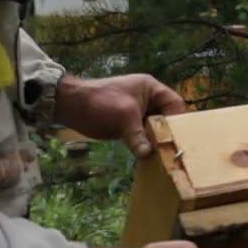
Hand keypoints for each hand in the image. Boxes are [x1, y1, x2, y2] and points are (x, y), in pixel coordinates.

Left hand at [53, 74, 186, 157]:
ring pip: (156, 129)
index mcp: (151, 89)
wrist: (70, 105)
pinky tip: (148, 157)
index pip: (175, 104)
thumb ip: (138, 136)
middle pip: (168, 119)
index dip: (178, 121)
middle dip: (168, 134)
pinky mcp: (129, 125)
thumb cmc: (98, 102)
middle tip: (171, 151)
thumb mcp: (122, 117)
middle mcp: (148, 100)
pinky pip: (144, 136)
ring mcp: (138, 113)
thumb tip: (148, 154)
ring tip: (161, 157)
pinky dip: (146, 146)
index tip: (177, 138)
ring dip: (157, 142)